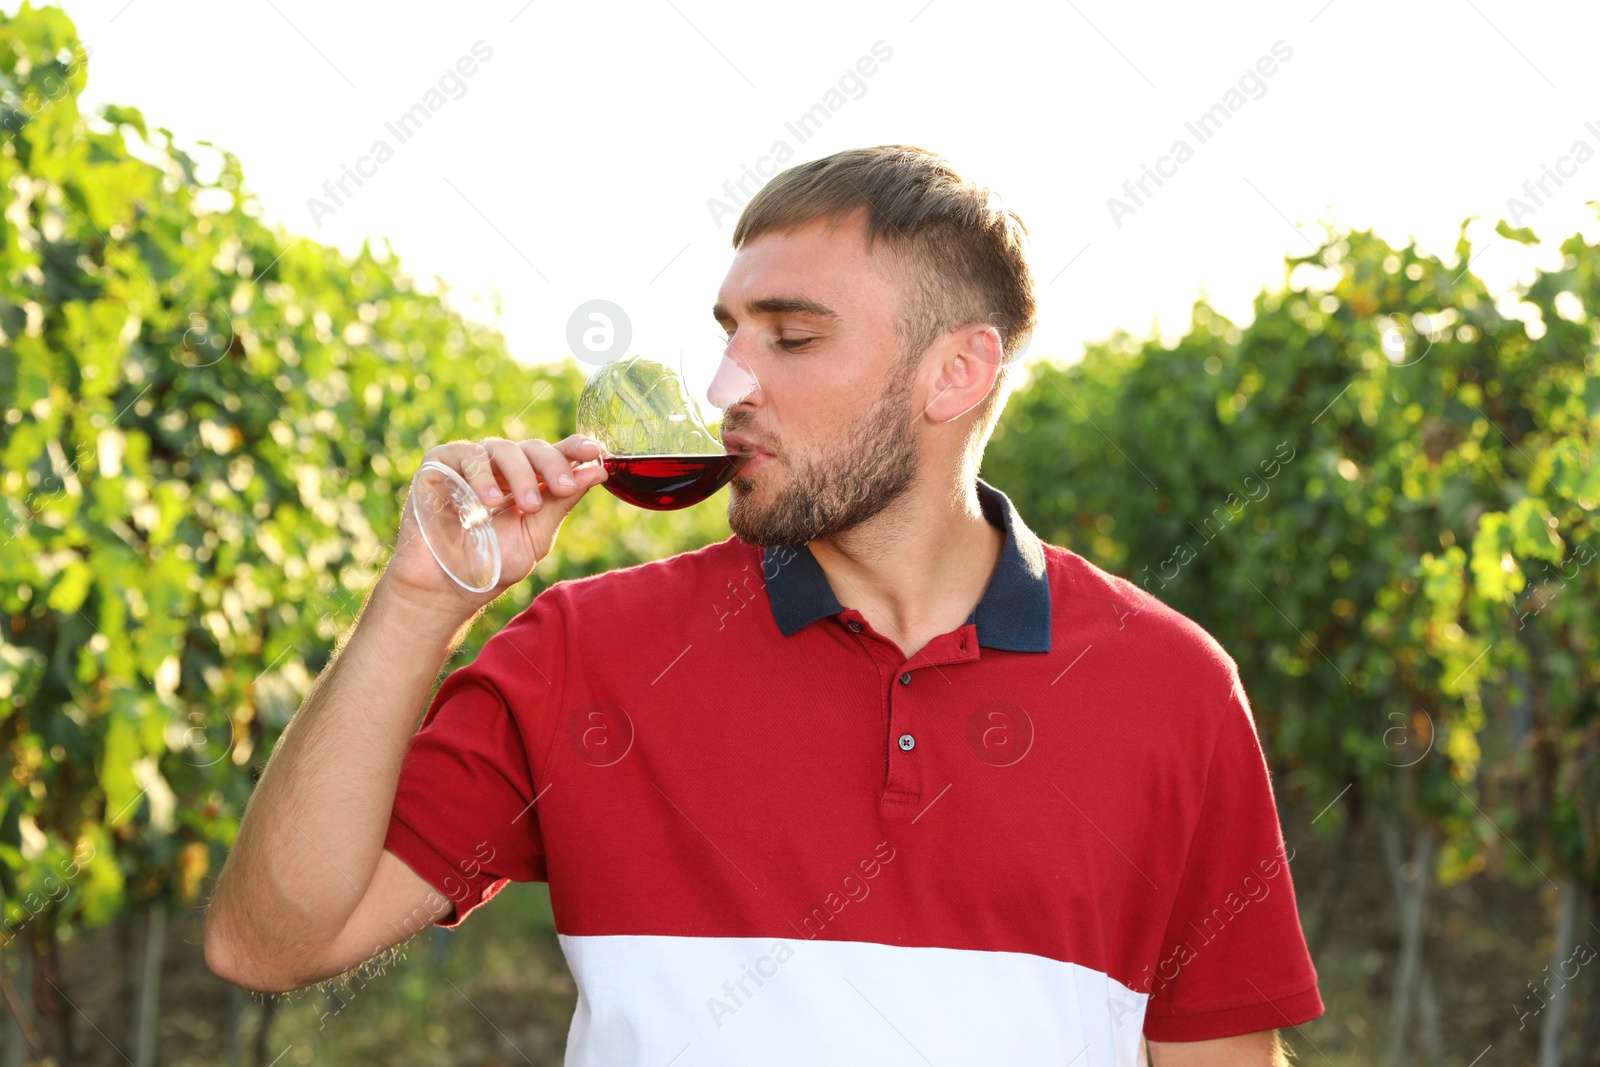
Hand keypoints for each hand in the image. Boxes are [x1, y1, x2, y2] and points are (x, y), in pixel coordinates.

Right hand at [384, 435, 608, 619]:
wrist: (447, 589)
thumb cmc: (492, 564)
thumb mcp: (536, 535)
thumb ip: (563, 502)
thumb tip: (599, 471)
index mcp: (528, 481)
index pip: (554, 454)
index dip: (575, 447)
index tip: (595, 451)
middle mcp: (501, 468)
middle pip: (533, 448)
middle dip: (552, 464)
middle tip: (563, 486)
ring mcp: (470, 464)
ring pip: (502, 448)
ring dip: (521, 475)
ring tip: (527, 506)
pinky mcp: (440, 465)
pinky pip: (466, 455)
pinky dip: (481, 475)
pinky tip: (488, 502)